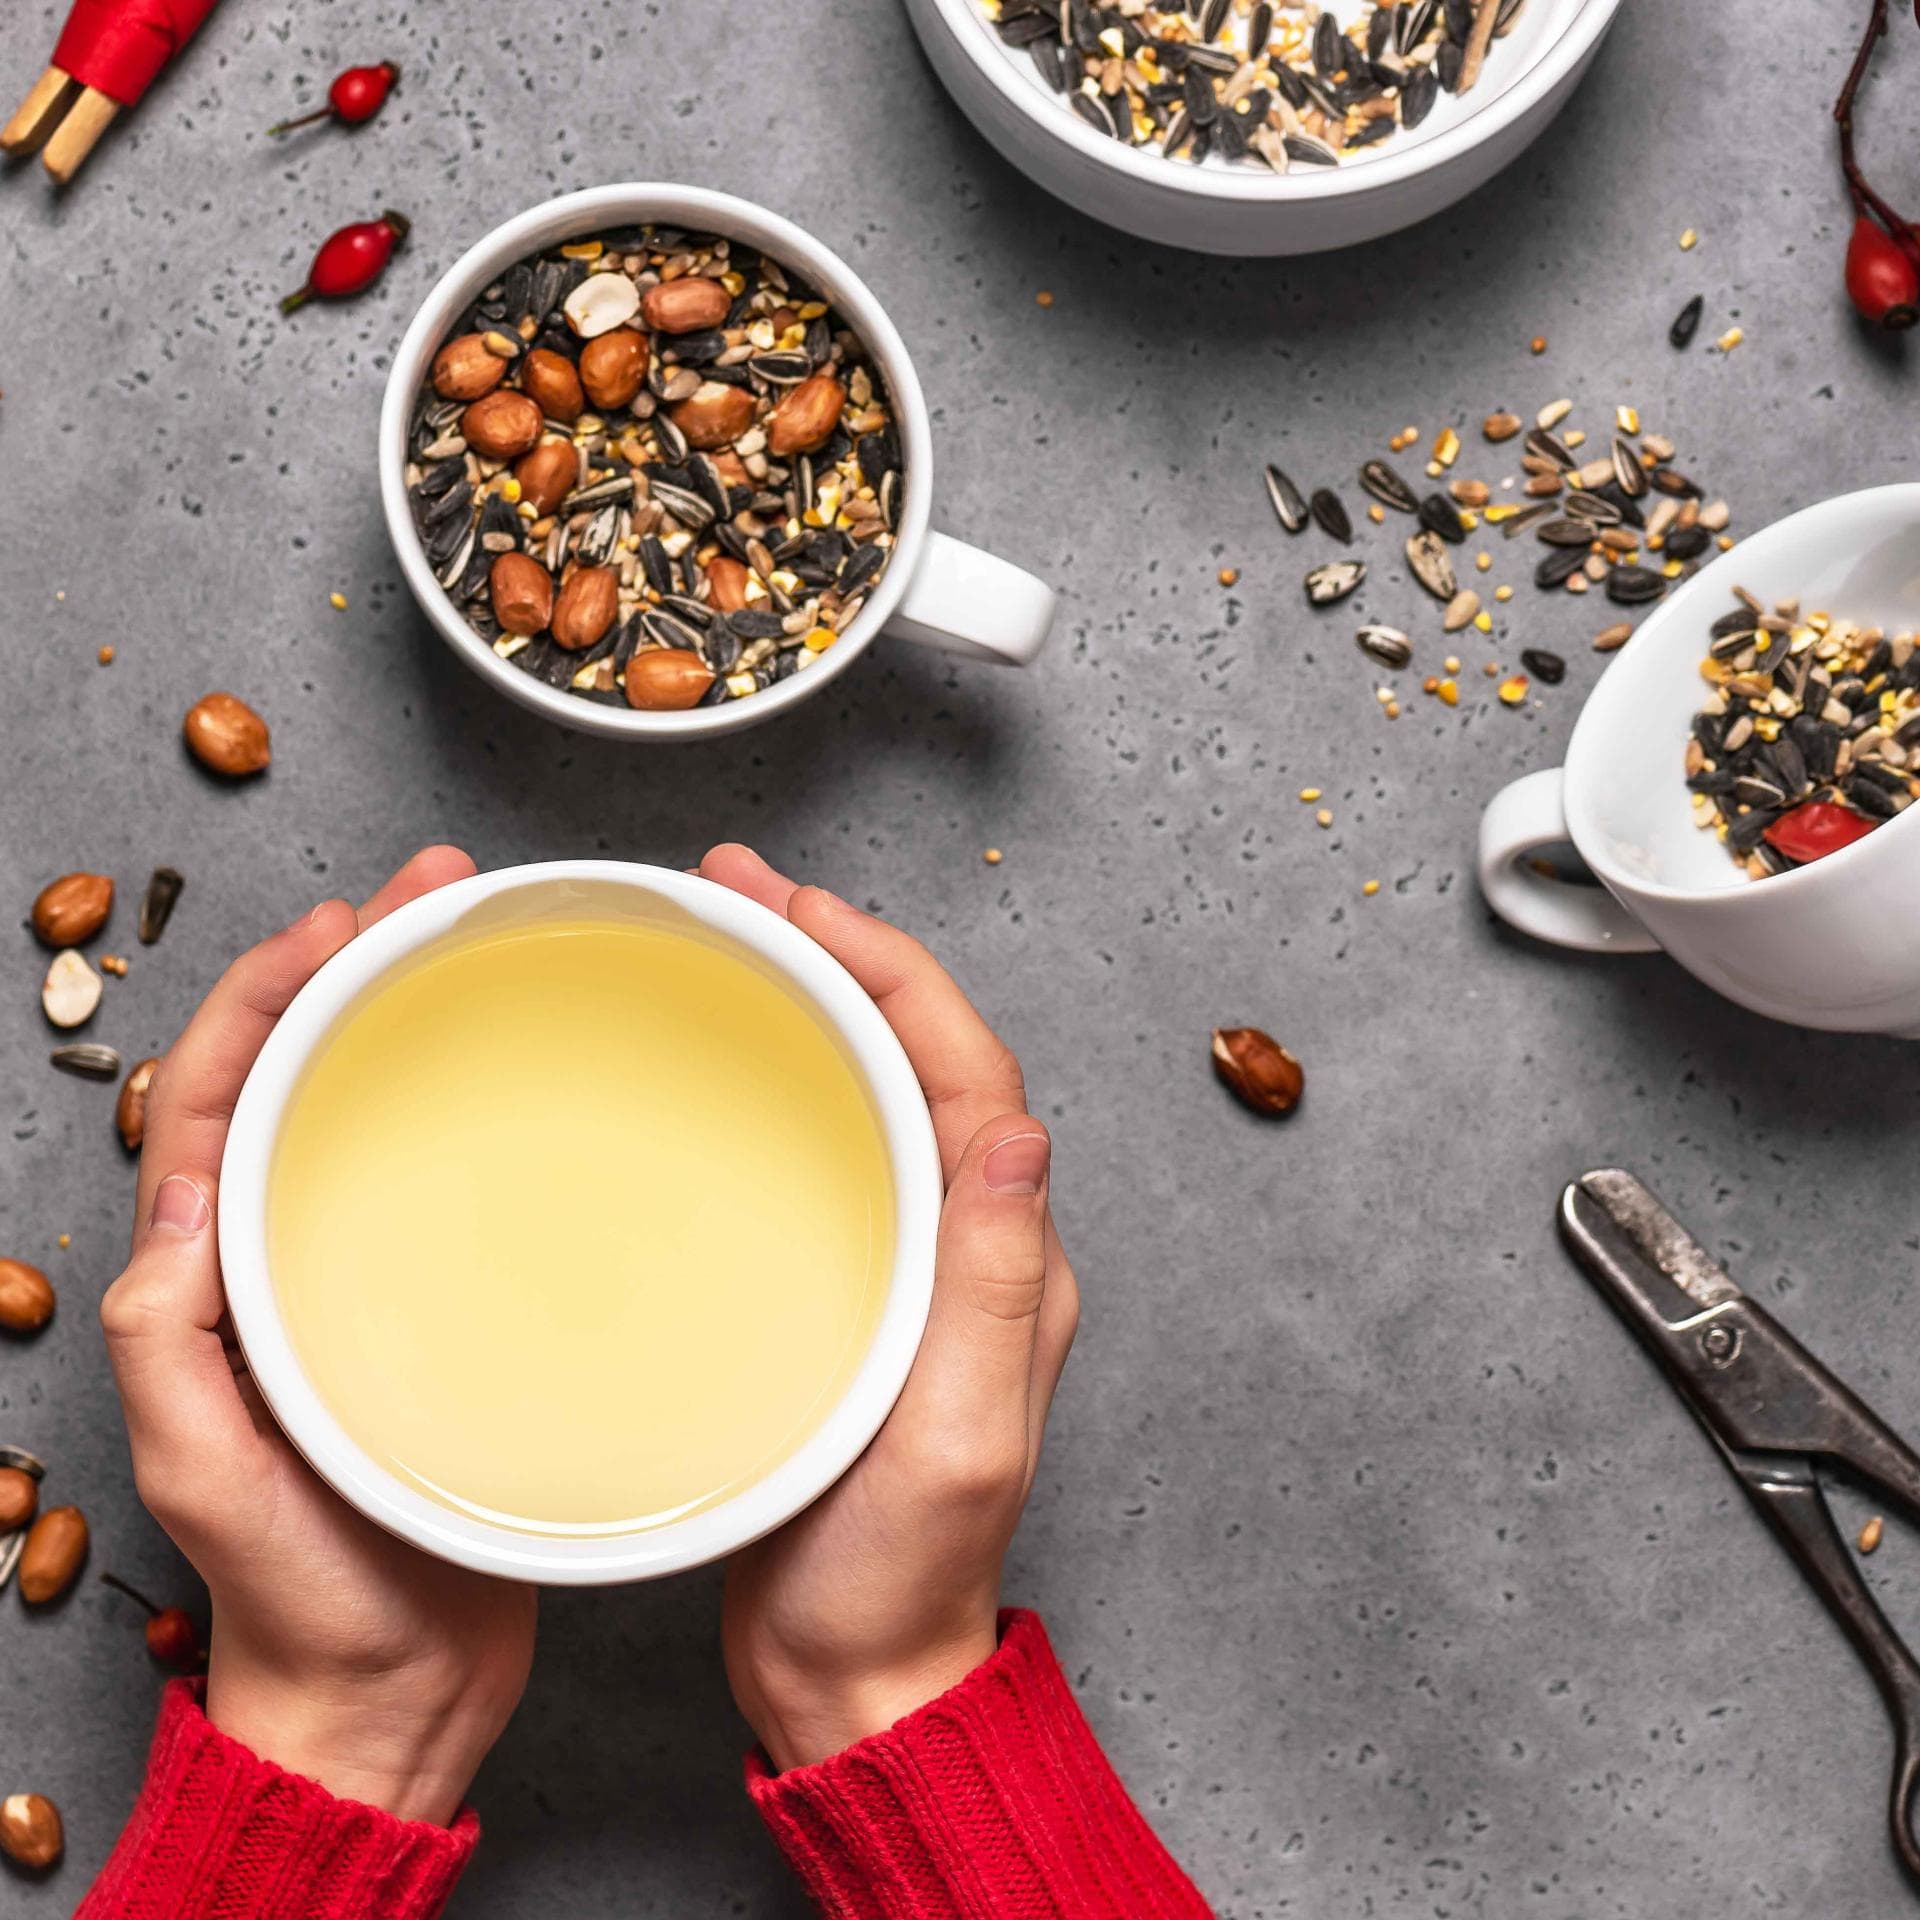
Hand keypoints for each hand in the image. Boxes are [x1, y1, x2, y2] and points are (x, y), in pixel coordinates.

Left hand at [101, 847, 536, 1824]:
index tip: (345, 921)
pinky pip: (450, 1181)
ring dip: (417, 1019)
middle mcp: (280, 1257)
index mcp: (211, 1278)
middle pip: (302, 1073)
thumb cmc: (299, 1593)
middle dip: (355, 965)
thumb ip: (175, 1339)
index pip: (221, 1094)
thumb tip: (184, 1187)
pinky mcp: (442, 1307)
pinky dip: (480, 1112)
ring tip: (485, 945)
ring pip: (375, 1113)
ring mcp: (362, 1278)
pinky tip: (542, 1086)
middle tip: (438, 893)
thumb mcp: (206, 1472)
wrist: (392, 1687)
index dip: (270, 992)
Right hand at [701, 845, 1079, 1770]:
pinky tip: (715, 1069)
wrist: (857, 1673)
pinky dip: (777, 1081)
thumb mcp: (956, 1433)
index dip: (883, 963)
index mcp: (1006, 1254)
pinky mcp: (851, 1289)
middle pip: (915, 1049)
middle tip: (734, 887)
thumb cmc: (898, 1574)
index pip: (961, 1061)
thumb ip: (990, 1283)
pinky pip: (826, 1148)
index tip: (789, 901)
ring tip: (722, 939)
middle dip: (836, 951)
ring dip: (806, 1000)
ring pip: (870, 1086)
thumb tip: (1018, 1129)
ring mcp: (910, 1261)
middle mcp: (971, 1239)